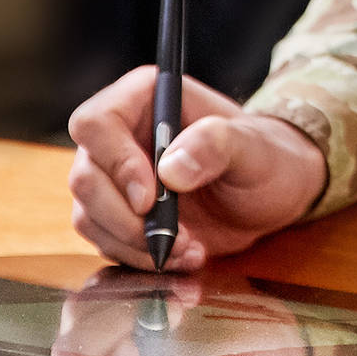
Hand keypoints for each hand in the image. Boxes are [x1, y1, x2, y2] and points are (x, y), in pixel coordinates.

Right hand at [66, 66, 326, 272]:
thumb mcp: (252, 147)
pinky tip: (182, 257)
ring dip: (135, 244)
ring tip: (189, 250)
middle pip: (86, 177)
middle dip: (126, 218)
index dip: (116, 164)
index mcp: (143, 98)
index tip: (150, 199)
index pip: (96, 124)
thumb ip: (216, 145)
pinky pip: (106, 241)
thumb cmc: (264, 155)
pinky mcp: (119, 215)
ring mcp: (114, 177)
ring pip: (89, 215)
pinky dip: (139, 258)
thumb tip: (170, 169)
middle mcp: (119, 135)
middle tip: (174, 237)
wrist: (270, 193)